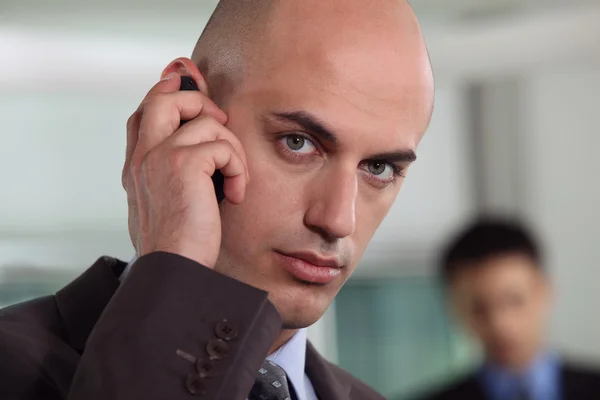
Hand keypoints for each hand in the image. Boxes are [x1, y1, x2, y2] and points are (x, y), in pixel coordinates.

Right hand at [122, 58, 248, 267]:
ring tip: (234, 180)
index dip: (170, 94)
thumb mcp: (170, 205)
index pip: (146, 110)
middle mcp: (143, 156)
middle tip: (220, 127)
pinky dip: (238, 168)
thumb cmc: (178, 246)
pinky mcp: (183, 164)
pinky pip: (223, 145)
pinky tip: (235, 195)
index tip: (197, 96)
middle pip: (165, 95)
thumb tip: (200, 152)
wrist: (173, 272)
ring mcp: (159, 156)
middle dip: (200, 100)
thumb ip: (175, 174)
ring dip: (232, 148)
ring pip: (207, 119)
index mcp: (138, 165)